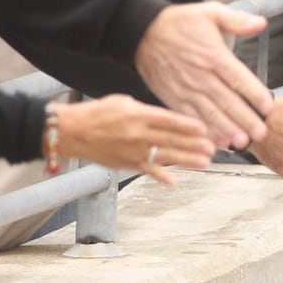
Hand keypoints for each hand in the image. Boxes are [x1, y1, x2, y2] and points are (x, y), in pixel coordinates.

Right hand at [51, 94, 213, 184]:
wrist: (69, 131)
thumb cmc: (96, 113)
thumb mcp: (123, 102)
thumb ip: (146, 110)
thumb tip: (166, 117)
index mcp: (137, 114)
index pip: (168, 120)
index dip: (188, 125)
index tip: (204, 128)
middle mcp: (137, 133)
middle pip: (171, 139)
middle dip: (194, 144)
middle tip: (212, 147)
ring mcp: (132, 149)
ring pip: (164, 155)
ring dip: (186, 159)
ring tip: (205, 162)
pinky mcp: (125, 163)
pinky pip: (146, 170)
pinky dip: (160, 176)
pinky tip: (174, 181)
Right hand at [134, 3, 272, 149]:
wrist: (141, 32)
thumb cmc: (178, 23)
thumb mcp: (210, 13)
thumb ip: (237, 21)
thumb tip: (260, 23)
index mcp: (213, 55)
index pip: (237, 78)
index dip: (254, 93)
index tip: (268, 106)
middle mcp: (200, 75)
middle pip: (226, 100)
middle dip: (244, 119)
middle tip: (260, 133)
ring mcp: (186, 89)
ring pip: (209, 113)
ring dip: (226, 130)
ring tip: (241, 143)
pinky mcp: (173, 98)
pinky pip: (190, 118)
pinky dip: (203, 131)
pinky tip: (216, 142)